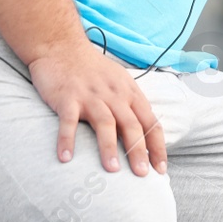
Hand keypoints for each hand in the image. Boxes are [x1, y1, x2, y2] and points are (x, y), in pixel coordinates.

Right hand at [29, 45, 166, 176]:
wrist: (61, 46)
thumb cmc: (91, 68)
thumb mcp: (119, 81)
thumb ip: (131, 104)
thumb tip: (145, 133)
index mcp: (129, 93)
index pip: (150, 122)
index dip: (157, 146)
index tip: (161, 169)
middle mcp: (113, 95)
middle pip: (131, 125)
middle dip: (138, 151)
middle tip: (142, 175)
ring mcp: (90, 96)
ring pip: (105, 123)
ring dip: (109, 148)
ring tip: (113, 170)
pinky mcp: (67, 98)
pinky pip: (68, 122)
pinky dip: (67, 140)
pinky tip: (65, 159)